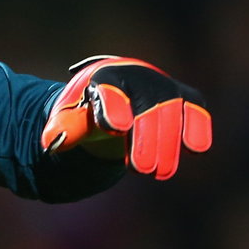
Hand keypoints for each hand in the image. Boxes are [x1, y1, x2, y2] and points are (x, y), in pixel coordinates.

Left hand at [40, 56, 211, 179]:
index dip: (113, 108)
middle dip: (145, 139)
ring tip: (156, 172)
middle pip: (145, 107)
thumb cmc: (91, 107)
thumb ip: (64, 128)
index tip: (116, 128)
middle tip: (141, 169)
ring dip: (167, 144)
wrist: (117, 92)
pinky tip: (194, 149)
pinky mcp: (186, 98)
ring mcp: (163, 86)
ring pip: (172, 112)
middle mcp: (137, 76)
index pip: (109, 91)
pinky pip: (196, 111)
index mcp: (104, 77)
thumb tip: (51, 144)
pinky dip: (197, 128)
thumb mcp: (72, 116)